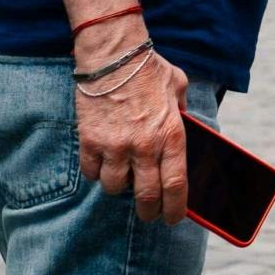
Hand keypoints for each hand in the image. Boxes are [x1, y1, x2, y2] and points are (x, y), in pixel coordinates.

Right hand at [75, 39, 189, 224]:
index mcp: (171, 134)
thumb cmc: (149, 68)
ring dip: (120, 187)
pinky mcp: (90, 142)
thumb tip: (184, 123)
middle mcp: (144, 146)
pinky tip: (102, 163)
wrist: (113, 56)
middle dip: (149, 211)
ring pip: (115, 188)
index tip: (172, 218)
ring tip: (124, 177)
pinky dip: (96, 173)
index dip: (175, 208)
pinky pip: (91, 173)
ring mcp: (115, 147)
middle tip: (149, 213)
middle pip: (146, 196)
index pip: (175, 185)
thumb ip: (182, 110)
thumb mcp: (178, 87)